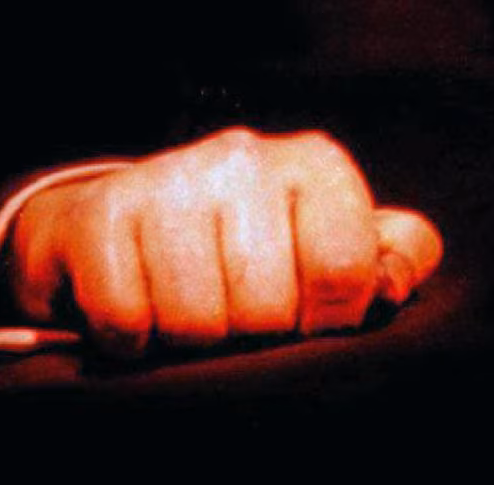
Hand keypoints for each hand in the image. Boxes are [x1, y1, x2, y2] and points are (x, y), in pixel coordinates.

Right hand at [11, 127, 442, 353]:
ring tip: (189, 309)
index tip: (307, 313)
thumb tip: (394, 284)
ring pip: (196, 320)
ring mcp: (168, 177)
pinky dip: (131, 337)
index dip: (327, 317)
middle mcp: (244, 155)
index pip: (344, 271)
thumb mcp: (336, 238)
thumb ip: (394, 256)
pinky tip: (140, 310)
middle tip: (237, 310)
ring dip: (191, 338)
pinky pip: (126, 317)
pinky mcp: (99, 213)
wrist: (129, 219)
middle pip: (268, 306)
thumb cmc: (254, 241)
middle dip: (253, 332)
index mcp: (314, 162)